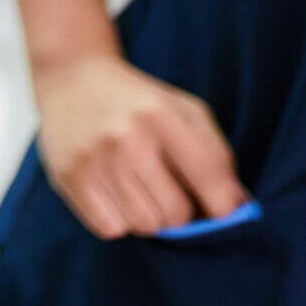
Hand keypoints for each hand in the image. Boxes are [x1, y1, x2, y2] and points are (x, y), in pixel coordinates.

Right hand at [34, 54, 249, 238]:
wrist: (71, 78)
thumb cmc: (138, 101)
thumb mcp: (183, 110)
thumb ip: (216, 155)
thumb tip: (237, 206)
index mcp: (163, 114)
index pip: (210, 178)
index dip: (224, 206)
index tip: (221, 211)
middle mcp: (128, 136)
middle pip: (176, 213)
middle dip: (181, 213)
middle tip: (172, 197)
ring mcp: (95, 157)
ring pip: (143, 225)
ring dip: (149, 218)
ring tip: (140, 193)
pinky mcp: (69, 175)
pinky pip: (110, 228)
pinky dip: (118, 221)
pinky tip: (115, 195)